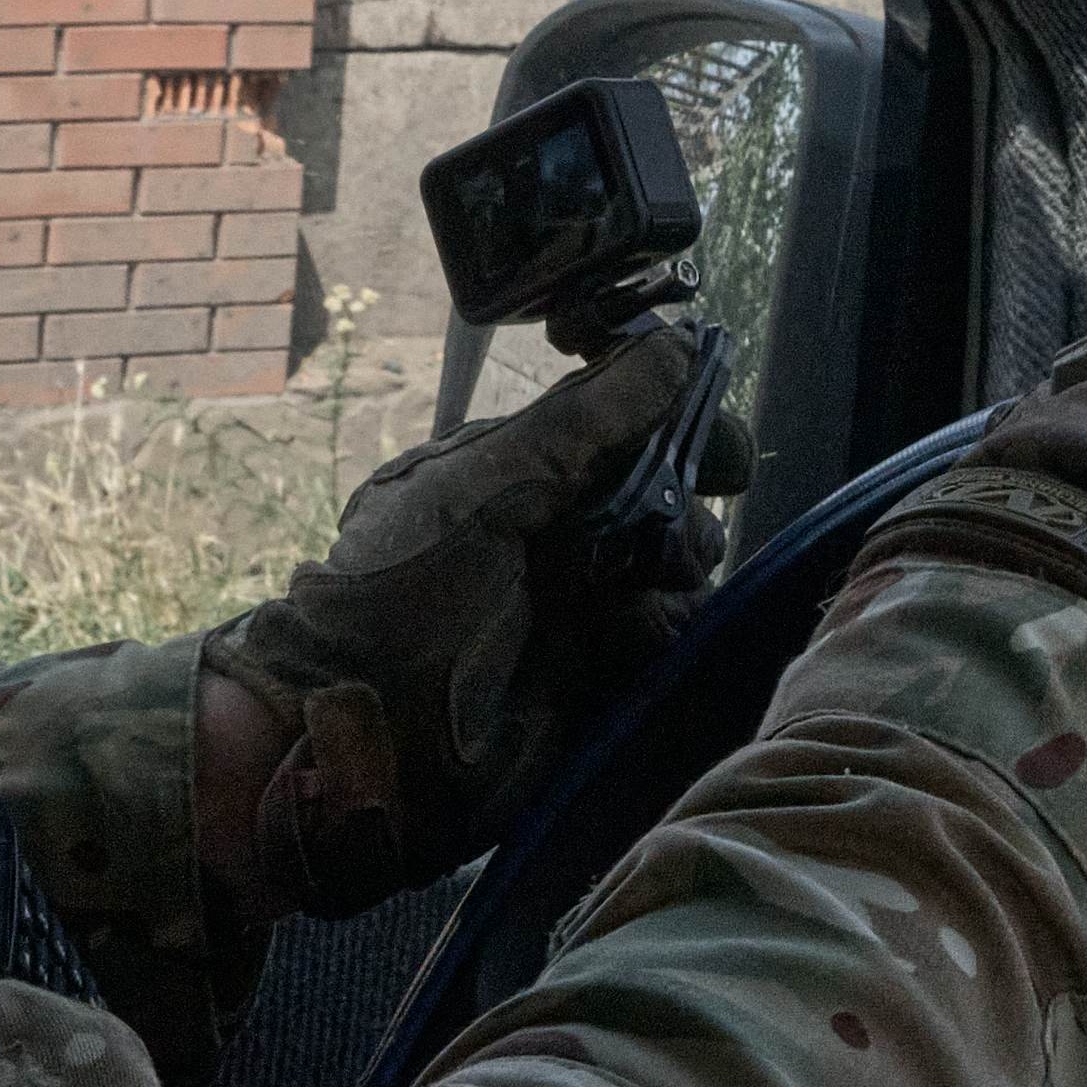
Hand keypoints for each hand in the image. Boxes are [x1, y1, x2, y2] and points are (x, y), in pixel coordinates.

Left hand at [210, 324, 716, 917]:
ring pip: (680, 569)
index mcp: (518, 476)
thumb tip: (676, 347)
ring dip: (673, 575)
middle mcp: (557, 535)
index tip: (726, 451)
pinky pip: (670, 639)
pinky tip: (624, 642)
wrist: (360, 739)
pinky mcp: (602, 679)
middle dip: (685, 511)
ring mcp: (582, 609)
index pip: (625, 431)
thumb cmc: (399, 596)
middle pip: (671, 498)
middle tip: (667, 539)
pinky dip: (661, 633)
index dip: (684, 431)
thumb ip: (582, 420)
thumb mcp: (484, 487)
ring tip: (628, 599)